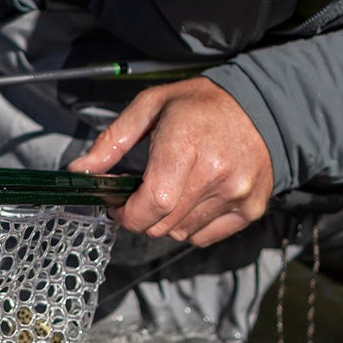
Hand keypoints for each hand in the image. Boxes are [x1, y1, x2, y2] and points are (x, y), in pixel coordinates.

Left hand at [65, 77, 272, 246]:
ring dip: (165, 221)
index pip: (153, 203)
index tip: (117, 206)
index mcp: (186, 143)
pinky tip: (193, 199)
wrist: (262, 108)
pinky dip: (190, 226)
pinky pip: (204, 237)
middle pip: (162, 224)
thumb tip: (80, 171)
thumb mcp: (151, 106)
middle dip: (141, 217)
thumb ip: (112, 140)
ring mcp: (236, 194)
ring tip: (171, 191)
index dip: (127, 214)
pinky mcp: (251, 208)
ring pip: (180, 233)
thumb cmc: (201, 105)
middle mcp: (215, 173)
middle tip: (140, 196)